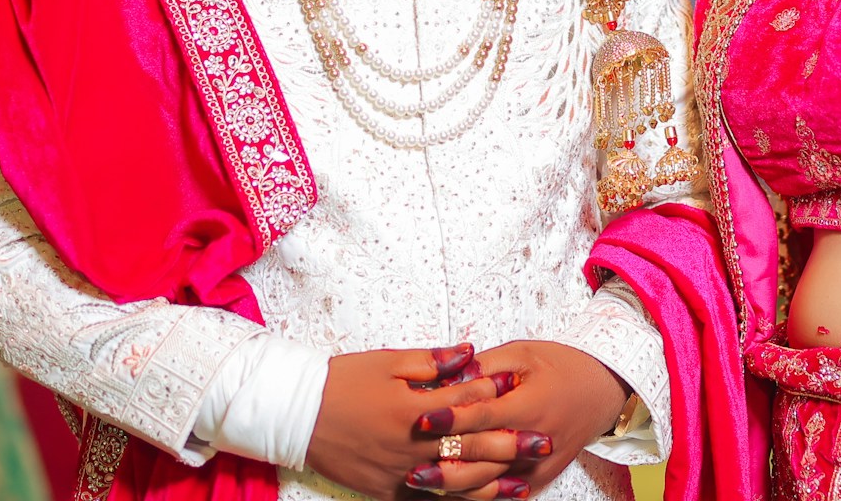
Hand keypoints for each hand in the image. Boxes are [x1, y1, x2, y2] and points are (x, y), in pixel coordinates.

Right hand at [305, 344, 509, 498]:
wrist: (296, 415)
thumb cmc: (342, 382)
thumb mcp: (389, 362)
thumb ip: (433, 361)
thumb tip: (470, 354)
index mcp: (415, 409)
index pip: (467, 404)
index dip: (496, 397)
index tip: (524, 393)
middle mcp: (412, 446)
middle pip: (471, 446)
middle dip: (510, 445)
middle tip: (544, 442)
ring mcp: (400, 473)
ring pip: (455, 482)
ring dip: (491, 483)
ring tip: (522, 484)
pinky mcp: (387, 491)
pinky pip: (428, 500)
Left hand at [404, 341, 628, 497]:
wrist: (602, 390)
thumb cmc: (561, 366)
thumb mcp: (525, 353)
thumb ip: (485, 366)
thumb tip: (448, 374)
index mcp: (529, 405)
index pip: (483, 416)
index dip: (450, 418)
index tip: (420, 419)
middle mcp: (534, 440)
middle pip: (482, 457)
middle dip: (444, 460)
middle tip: (409, 462)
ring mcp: (538, 465)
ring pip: (490, 482)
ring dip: (455, 484)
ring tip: (422, 481)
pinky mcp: (540, 479)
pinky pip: (505, 494)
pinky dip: (478, 494)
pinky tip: (451, 492)